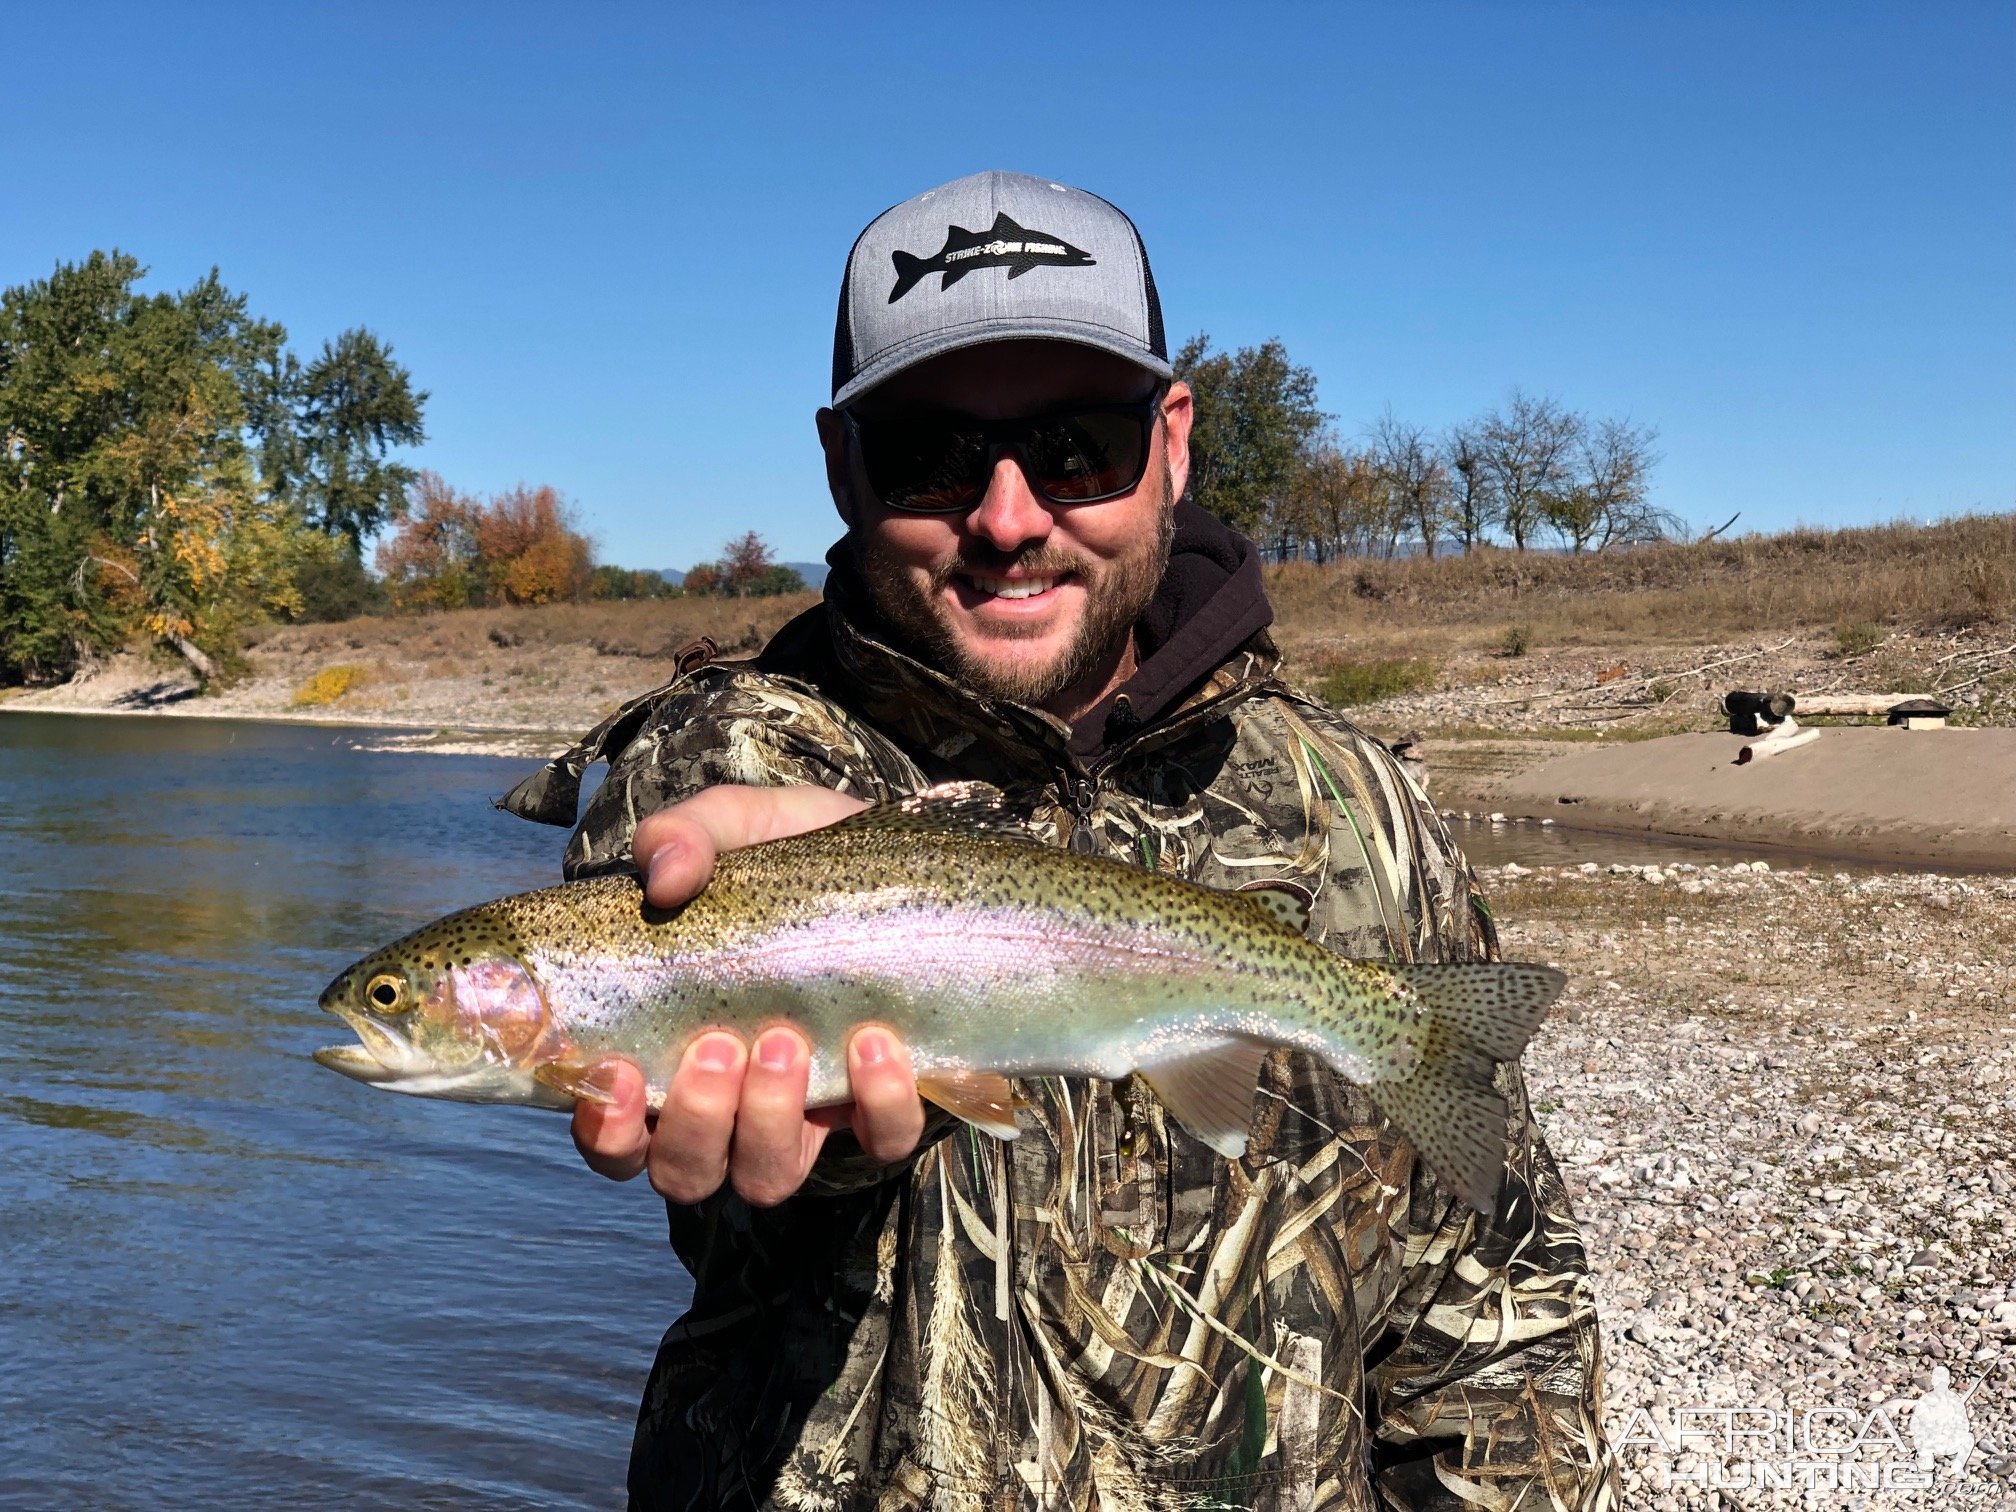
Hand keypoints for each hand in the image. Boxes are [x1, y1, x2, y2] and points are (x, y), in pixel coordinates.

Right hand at [569, 784, 929, 1205]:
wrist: (907, 859)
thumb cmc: (797, 856)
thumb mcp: (740, 826)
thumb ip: (688, 834)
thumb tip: (664, 874)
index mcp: (672, 1047)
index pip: (614, 1134)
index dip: (604, 1128)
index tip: (618, 1073)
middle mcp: (731, 1101)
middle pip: (684, 1172)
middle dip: (694, 1123)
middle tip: (719, 1045)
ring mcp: (807, 1111)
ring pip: (767, 1177)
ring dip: (768, 1120)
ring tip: (785, 1040)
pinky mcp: (885, 1106)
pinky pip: (881, 1141)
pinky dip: (878, 1104)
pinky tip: (876, 1041)